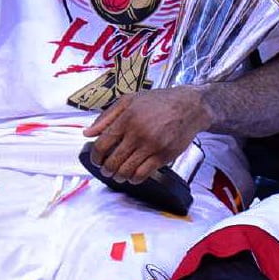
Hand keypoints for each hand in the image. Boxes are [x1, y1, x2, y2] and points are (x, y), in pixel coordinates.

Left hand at [83, 86, 210, 183]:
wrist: (190, 106)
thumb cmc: (159, 101)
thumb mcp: (130, 100)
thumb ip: (107, 116)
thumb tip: (88, 133)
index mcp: (127, 118)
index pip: (102, 144)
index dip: (95, 156)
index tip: (96, 159)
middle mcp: (138, 133)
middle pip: (113, 161)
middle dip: (106, 169)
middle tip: (106, 170)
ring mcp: (152, 145)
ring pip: (126, 170)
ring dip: (118, 177)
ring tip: (118, 175)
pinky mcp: (164, 155)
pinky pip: (143, 174)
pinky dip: (134, 179)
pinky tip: (133, 177)